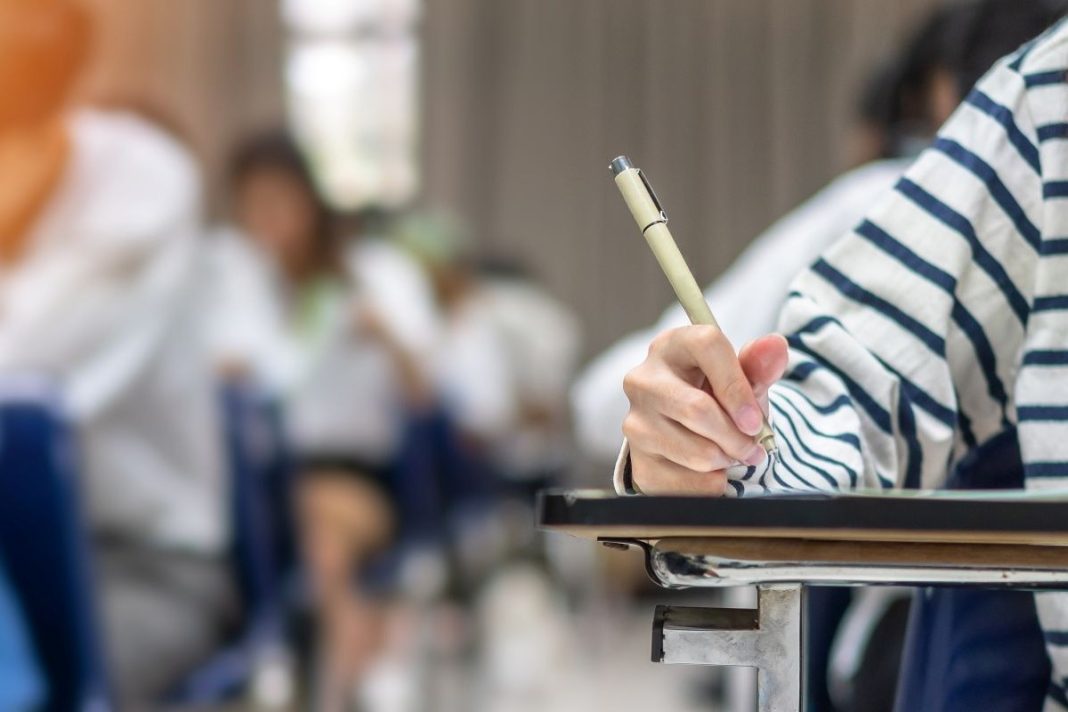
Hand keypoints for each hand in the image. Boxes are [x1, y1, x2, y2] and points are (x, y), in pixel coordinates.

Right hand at [622, 327, 787, 495]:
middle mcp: (643, 380)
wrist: (690, 432)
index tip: (755, 420)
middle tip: (753, 448)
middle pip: (696, 409)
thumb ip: (760, 365)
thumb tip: (775, 345)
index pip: (706, 346)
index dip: (737, 385)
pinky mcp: (637, 462)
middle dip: (736, 437)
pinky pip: (685, 485)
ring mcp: (635, 422)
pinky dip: (711, 484)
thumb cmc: (718, 395)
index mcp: (672, 346)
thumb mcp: (743, 378)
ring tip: (731, 454)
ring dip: (726, 461)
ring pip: (696, 452)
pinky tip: (711, 471)